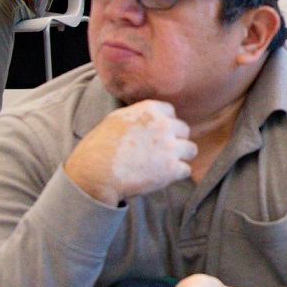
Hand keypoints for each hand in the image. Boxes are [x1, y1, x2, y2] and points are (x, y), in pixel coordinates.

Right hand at [63, 99, 196, 207]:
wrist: (96, 172)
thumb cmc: (100, 146)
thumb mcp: (117, 118)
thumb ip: (139, 115)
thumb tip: (149, 117)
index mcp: (151, 110)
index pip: (171, 113)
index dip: (164, 125)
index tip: (155, 135)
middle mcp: (164, 125)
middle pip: (184, 130)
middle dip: (174, 140)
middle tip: (159, 152)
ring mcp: (170, 147)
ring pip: (191, 150)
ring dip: (180, 157)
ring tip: (164, 164)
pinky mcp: (172, 169)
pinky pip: (186, 170)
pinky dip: (176, 175)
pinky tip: (161, 176)